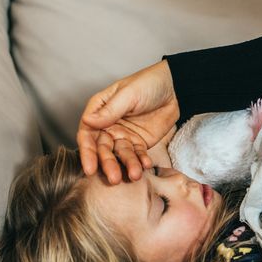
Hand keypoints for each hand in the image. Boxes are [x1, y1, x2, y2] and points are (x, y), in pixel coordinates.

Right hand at [76, 60, 180, 182]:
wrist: (174, 88)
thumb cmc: (148, 83)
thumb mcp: (128, 94)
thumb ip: (110, 110)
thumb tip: (88, 121)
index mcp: (99, 110)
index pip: (87, 133)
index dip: (87, 152)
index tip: (89, 168)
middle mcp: (108, 125)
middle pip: (103, 148)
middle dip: (107, 164)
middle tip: (113, 178)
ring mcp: (123, 135)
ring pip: (120, 154)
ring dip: (126, 165)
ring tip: (134, 175)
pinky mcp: (139, 142)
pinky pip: (137, 155)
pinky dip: (140, 161)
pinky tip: (145, 165)